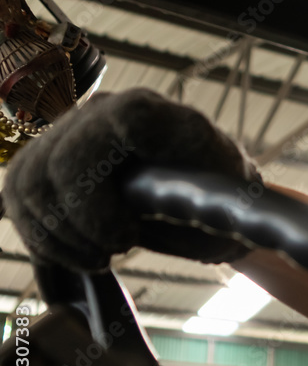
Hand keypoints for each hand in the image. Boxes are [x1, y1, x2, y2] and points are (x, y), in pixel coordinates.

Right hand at [3, 88, 260, 270]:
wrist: (207, 189)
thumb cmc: (222, 197)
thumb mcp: (229, 205)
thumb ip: (202, 206)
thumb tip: (173, 208)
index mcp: (155, 115)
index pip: (116, 124)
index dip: (102, 196)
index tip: (127, 238)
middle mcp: (104, 109)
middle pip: (53, 167)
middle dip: (77, 228)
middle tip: (114, 253)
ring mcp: (72, 128)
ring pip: (26, 182)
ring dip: (54, 236)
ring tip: (96, 256)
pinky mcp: (49, 153)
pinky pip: (17, 191)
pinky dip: (39, 233)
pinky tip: (75, 251)